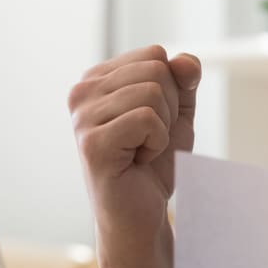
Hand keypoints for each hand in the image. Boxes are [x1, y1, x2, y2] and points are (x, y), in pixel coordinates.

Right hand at [68, 44, 201, 262]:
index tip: (152, 121)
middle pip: (156, 70)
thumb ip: (184, 80)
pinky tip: (138, 161)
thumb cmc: (154, 163)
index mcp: (97, 78)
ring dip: (162, 128)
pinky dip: (156, 143)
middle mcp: (82, 92)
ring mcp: (82, 117)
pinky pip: (146, 119)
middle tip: (148, 140)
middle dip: (169, 109)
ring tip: (141, 151)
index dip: (171, 90)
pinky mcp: (92, 143)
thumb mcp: (177, 113)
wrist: (143, 212)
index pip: (155, 55)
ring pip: (153, 93)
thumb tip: (185, 61)